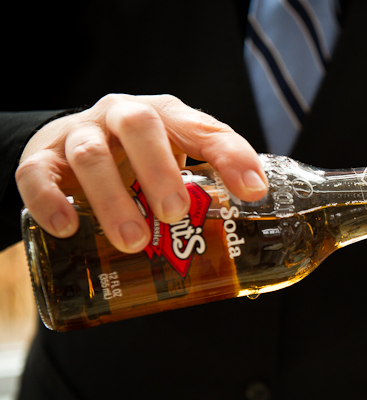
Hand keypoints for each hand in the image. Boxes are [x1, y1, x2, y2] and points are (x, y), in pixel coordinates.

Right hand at [16, 94, 267, 252]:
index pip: (204, 129)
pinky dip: (50, 200)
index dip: (231, 156)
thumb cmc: (138, 158)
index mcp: (166, 117)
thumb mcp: (177, 161)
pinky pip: (36, 174)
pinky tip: (67, 228)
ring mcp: (79, 134)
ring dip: (111, 199)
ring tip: (131, 240)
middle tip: (175, 214)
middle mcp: (122, 117)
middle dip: (159, 171)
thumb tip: (254, 218)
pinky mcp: (42, 158)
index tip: (252, 192)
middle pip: (140, 127)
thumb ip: (210, 181)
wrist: (73, 147)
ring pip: (90, 156)